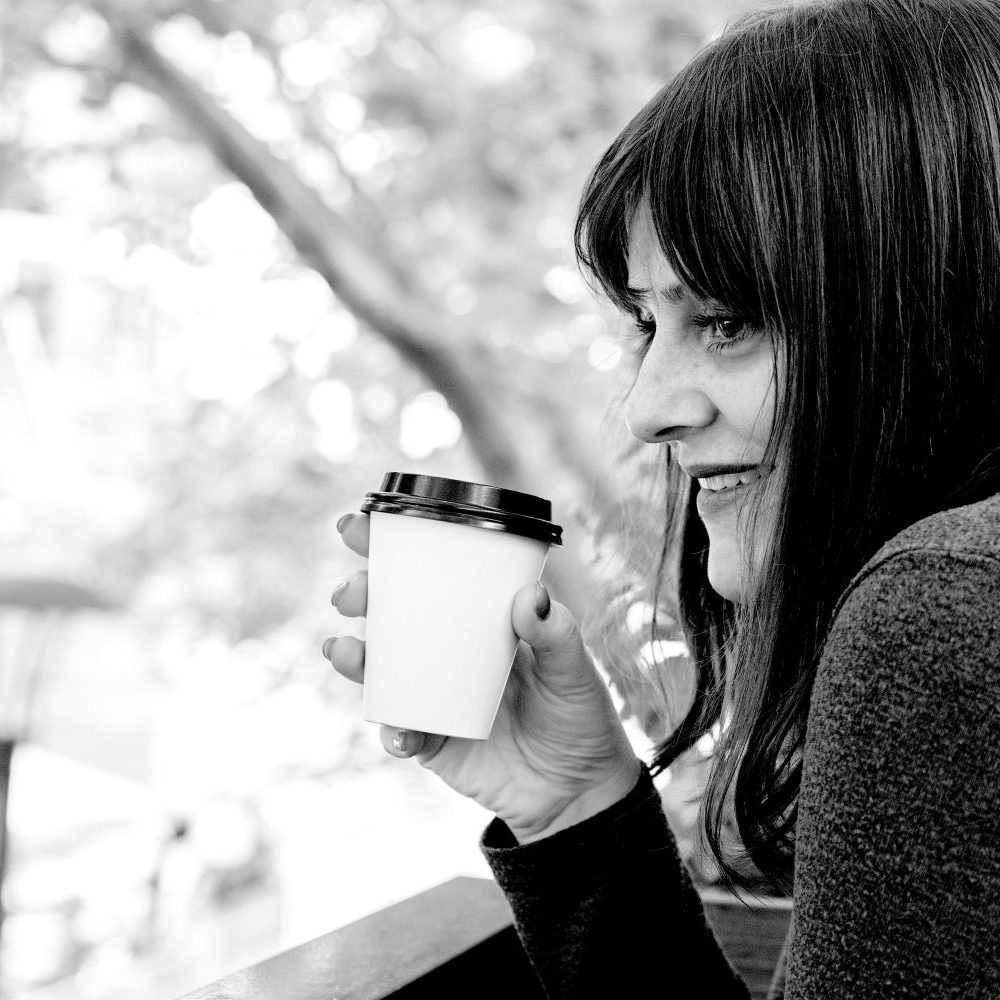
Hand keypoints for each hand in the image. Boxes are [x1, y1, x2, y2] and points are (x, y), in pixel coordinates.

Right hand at [325, 512, 641, 842]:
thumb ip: (556, 633)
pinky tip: (398, 731)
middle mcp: (447, 650)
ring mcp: (433, 694)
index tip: (358, 526)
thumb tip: (530, 596)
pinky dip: (393, 730)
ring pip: (380, 668)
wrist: (578, 790)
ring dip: (354, 657)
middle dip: (359, 595)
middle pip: (390, 613)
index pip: (430, 573)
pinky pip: (400, 731)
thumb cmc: (578, 714)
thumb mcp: (575, 668)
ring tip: (344, 650)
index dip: (388, 547)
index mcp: (478, 618)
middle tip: (350, 592)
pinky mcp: (432, 740)